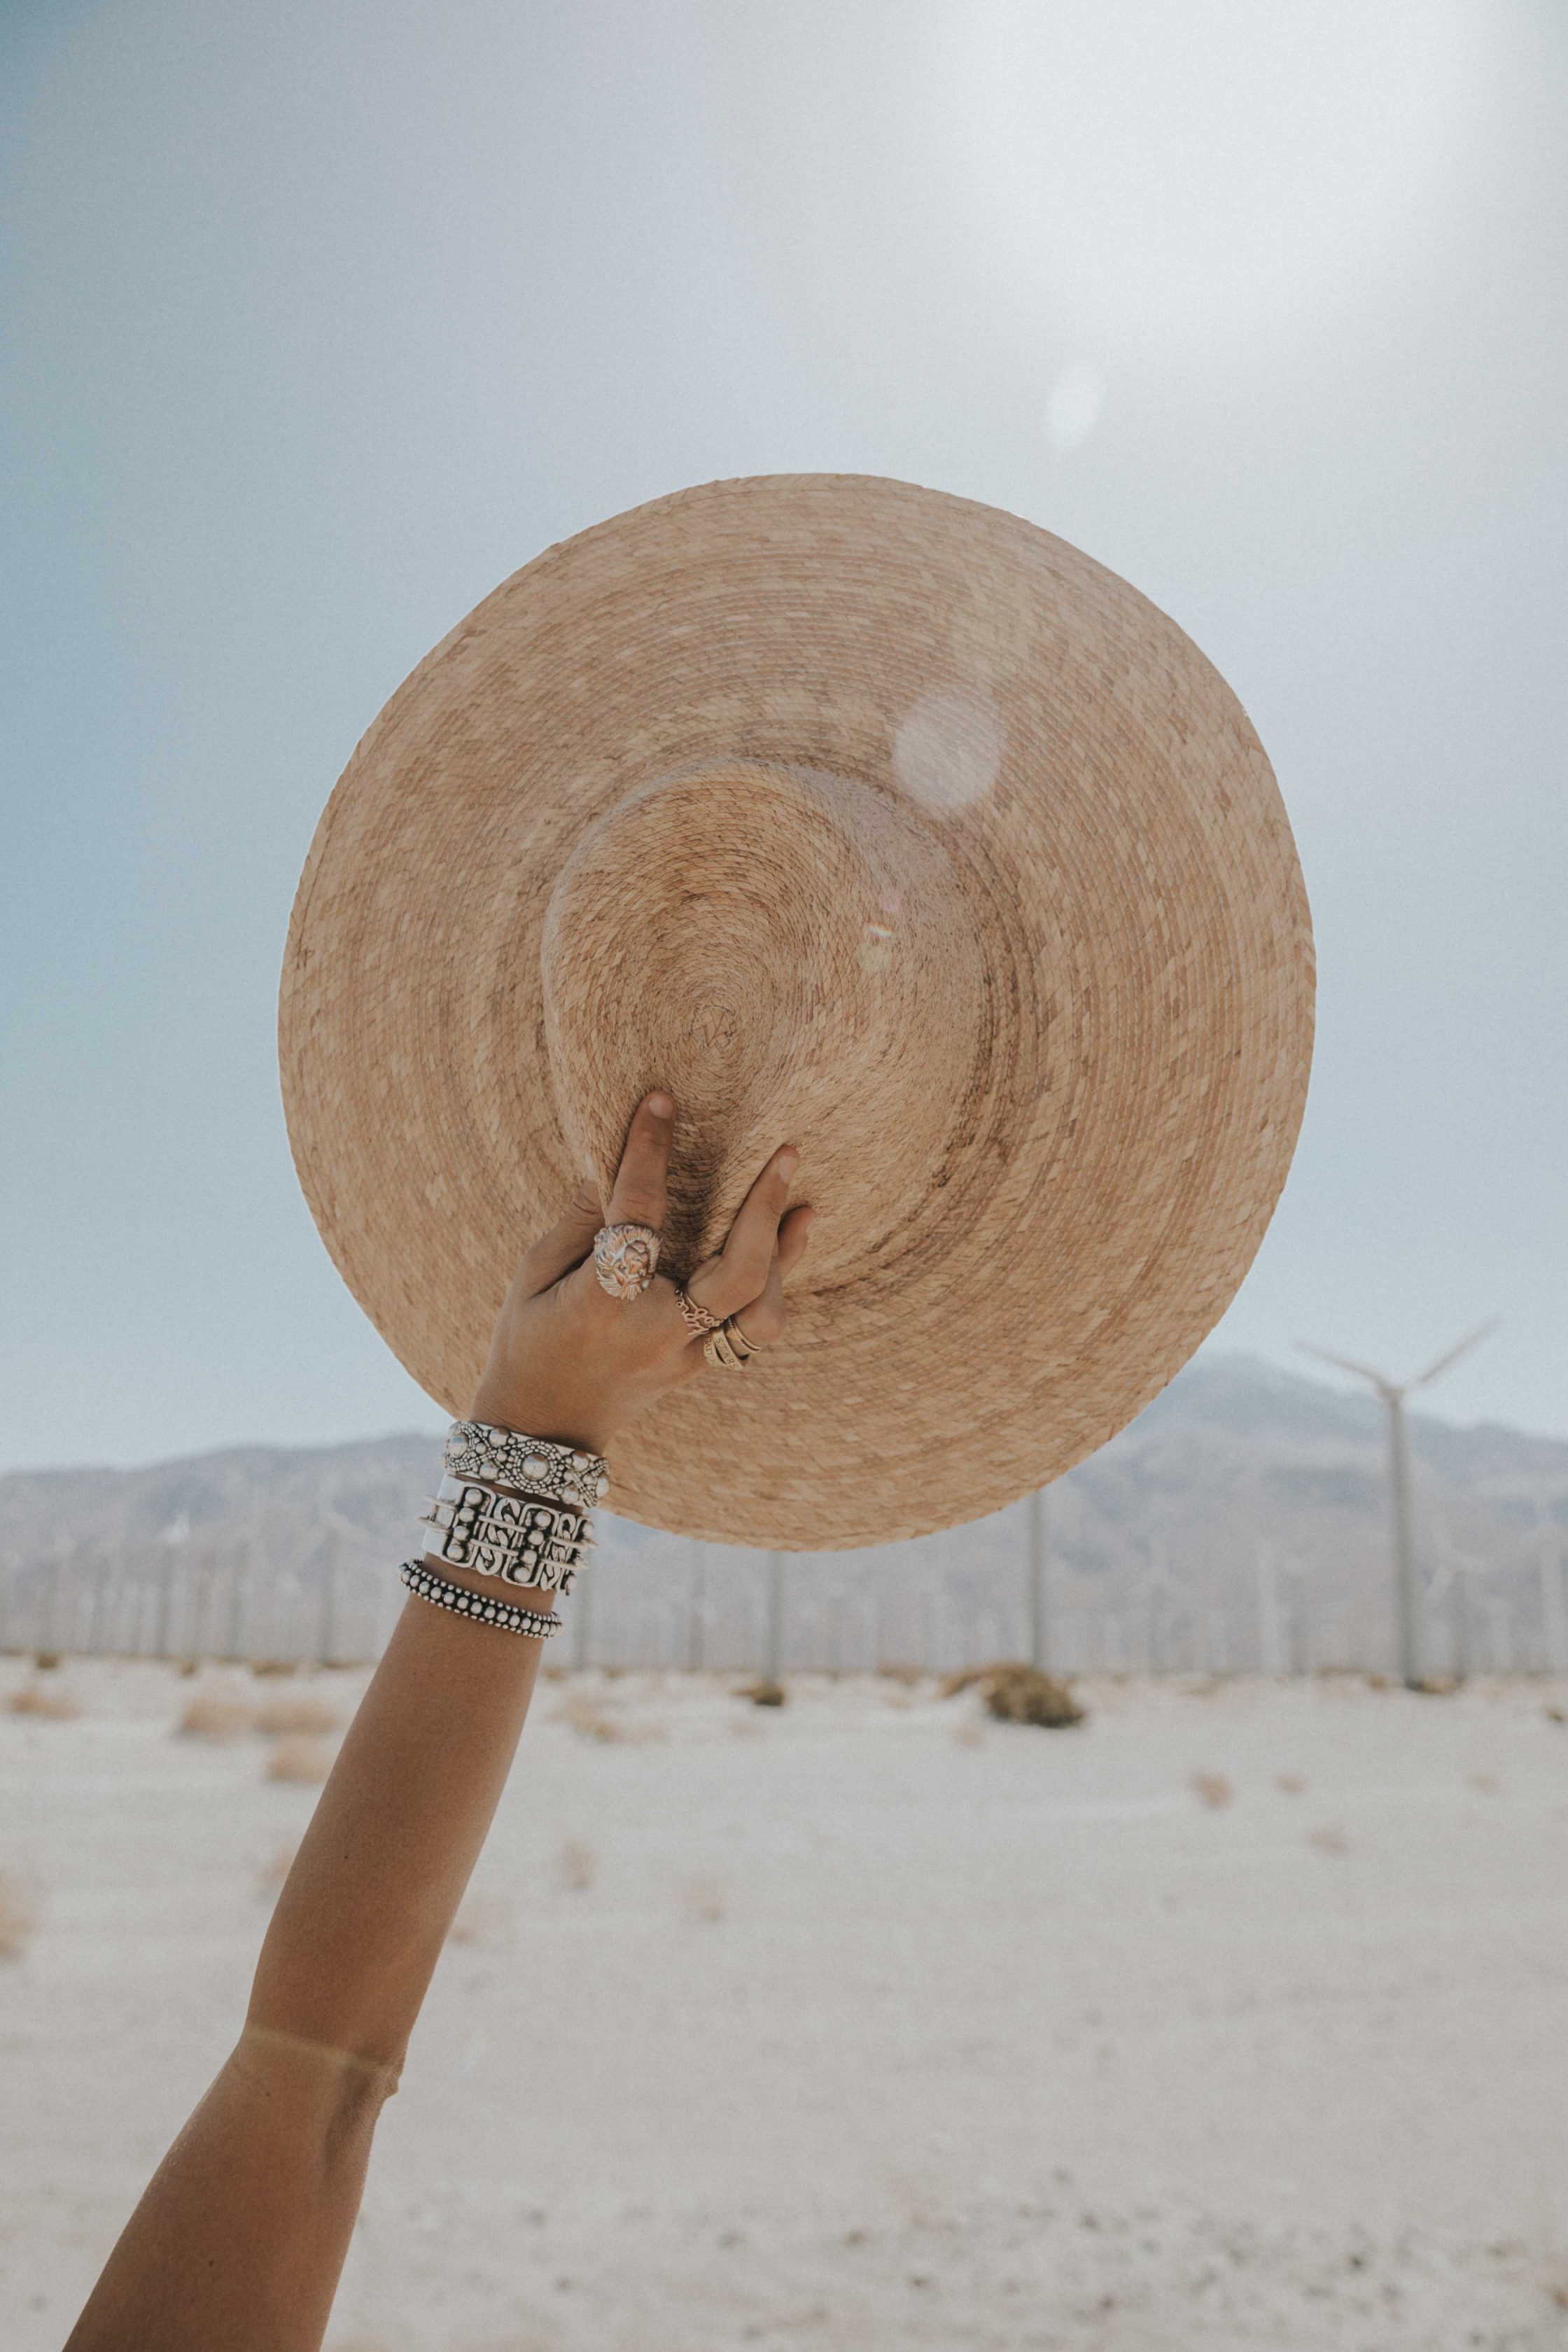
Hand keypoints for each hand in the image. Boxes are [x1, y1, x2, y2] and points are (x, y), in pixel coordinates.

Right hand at [468, 1091, 812, 1456]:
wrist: (545, 1431)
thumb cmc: (528, 1341)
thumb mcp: (534, 1276)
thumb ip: (580, 1222)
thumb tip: (616, 1162)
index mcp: (603, 1302)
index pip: (637, 1216)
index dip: (648, 1154)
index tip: (662, 1101)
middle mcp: (655, 1332)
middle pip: (733, 1277)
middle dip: (763, 1210)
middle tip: (786, 1152)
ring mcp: (685, 1355)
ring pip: (761, 1313)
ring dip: (784, 1254)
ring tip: (799, 1199)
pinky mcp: (700, 1365)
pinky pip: (756, 1324)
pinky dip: (780, 1276)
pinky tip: (796, 1228)